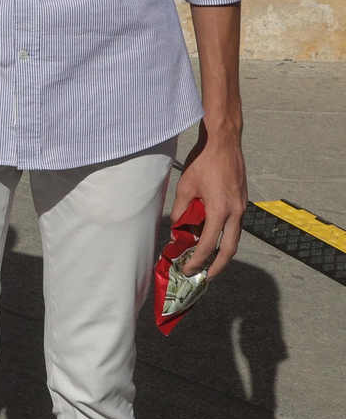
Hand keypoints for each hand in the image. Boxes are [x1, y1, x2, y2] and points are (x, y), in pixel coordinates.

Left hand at [173, 124, 245, 277]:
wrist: (223, 141)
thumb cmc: (203, 161)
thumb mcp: (185, 187)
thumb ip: (181, 211)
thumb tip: (177, 229)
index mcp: (220, 211)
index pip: (208, 245)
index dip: (197, 260)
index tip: (188, 269)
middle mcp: (236, 212)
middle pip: (229, 249)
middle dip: (217, 266)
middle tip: (204, 277)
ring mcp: (242, 207)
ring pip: (234, 238)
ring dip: (221, 251)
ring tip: (207, 260)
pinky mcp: (242, 201)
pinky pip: (235, 225)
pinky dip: (224, 235)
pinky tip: (211, 236)